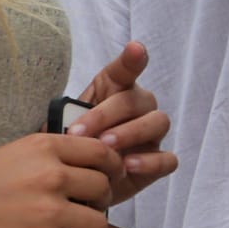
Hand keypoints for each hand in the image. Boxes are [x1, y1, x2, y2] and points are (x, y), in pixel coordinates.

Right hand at [0, 132, 118, 227]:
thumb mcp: (13, 152)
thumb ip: (50, 156)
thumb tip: (83, 167)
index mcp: (45, 147)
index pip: (102, 152)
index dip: (112, 167)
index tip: (110, 176)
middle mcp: (53, 174)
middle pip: (104, 187)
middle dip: (101, 200)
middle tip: (88, 207)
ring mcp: (50, 210)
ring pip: (99, 222)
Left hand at [71, 41, 175, 205]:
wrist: (75, 178)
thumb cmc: (71, 145)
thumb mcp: (61, 126)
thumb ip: (69, 116)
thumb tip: (69, 119)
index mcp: (115, 90)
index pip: (125, 70)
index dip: (132, 59)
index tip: (135, 49)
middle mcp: (138, 107)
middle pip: (138, 99)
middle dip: (109, 115)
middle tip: (83, 133)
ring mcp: (152, 134)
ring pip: (158, 123)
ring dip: (132, 133)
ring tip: (107, 148)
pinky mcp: (157, 161)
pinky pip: (167, 158)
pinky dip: (150, 161)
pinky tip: (128, 166)